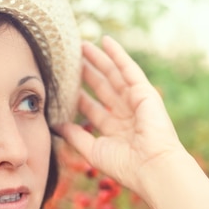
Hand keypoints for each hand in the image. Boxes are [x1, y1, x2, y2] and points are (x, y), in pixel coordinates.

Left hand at [56, 36, 184, 195]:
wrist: (152, 168)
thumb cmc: (125, 166)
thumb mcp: (93, 150)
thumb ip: (75, 136)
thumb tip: (56, 125)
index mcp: (114, 129)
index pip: (91, 107)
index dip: (77, 95)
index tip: (61, 84)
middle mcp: (125, 113)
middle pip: (101, 87)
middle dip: (86, 73)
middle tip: (69, 58)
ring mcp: (135, 101)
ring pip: (112, 75)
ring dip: (98, 59)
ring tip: (81, 45)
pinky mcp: (144, 92)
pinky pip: (129, 68)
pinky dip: (118, 54)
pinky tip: (105, 40)